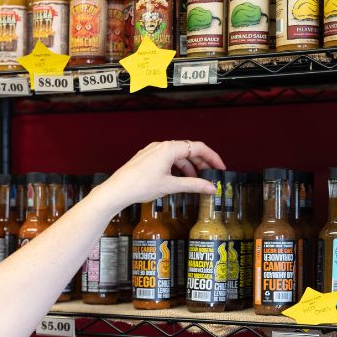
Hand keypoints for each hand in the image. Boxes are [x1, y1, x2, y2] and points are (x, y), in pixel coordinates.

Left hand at [108, 140, 225, 208]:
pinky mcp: (147, 159)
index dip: (212, 157)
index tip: (220, 168)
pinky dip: (177, 168)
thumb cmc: (139, 186)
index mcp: (169, 148)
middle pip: (189, 150)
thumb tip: (211, 188)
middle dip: (202, 163)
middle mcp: (162, 146)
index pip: (198, 148)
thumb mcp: (171, 186)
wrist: (117, 190)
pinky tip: (179, 179)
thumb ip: (194, 185)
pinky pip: (168, 159)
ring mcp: (153, 152)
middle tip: (211, 176)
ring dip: (189, 167)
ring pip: (178, 156)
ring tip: (196, 181)